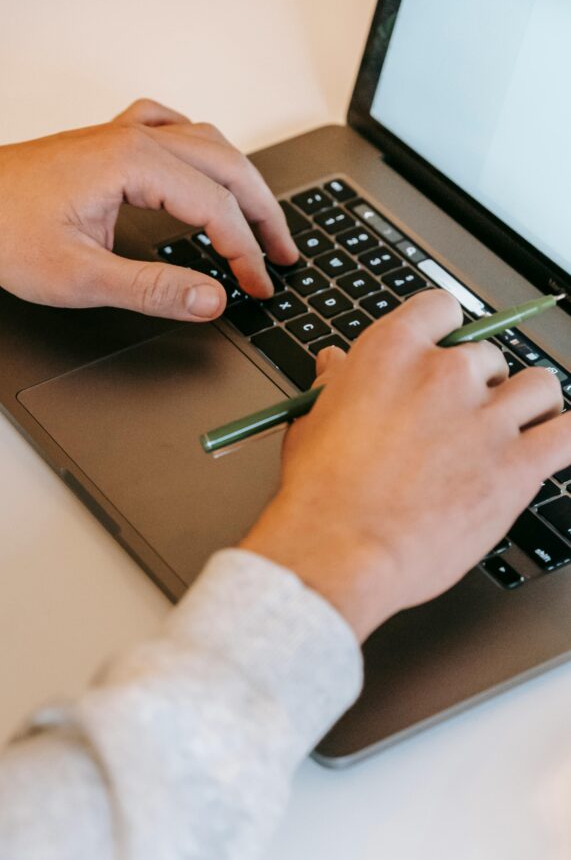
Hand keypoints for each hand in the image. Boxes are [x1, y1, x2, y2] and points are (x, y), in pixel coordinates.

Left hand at [0, 99, 297, 318]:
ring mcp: (123, 134)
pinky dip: (202, 149)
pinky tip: (204, 164)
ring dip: (241, 181)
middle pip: (228, 166)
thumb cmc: (4, 230)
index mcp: (132, 164)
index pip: (217, 206)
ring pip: (208, 143)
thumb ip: (152, 291)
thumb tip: (211, 298)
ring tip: (261, 219)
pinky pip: (173, 128)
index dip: (246, 252)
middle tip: (285, 255)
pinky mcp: (110, 141)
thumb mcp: (81, 278)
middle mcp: (135, 138)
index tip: (258, 286)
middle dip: (264, 213)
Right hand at [241, 290, 569, 640]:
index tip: (445, 352)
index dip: (446, 331)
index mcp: (392, 353)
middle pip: (489, 355)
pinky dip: (566, 434)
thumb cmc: (321, 494)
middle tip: (462, 419)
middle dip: (479, 385)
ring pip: (539, 386)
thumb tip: (336, 365)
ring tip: (516, 428)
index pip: (442, 308)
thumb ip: (336, 385)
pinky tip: (552, 444)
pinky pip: (569, 433)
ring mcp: (486, 418)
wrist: (340, 550)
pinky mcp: (518, 465)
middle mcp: (445, 374)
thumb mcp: (313, 422)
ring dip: (529, 405)